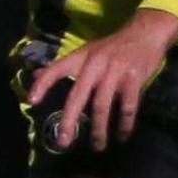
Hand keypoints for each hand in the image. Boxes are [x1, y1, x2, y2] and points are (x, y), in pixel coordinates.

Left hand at [24, 10, 177, 150]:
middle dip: (70, 120)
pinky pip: (127, 106)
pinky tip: (122, 135)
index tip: (31, 102)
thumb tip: (36, 75)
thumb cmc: (113, 46)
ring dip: (98, 129)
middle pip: (78, 95)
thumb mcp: (87, 51)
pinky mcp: (134, 78)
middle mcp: (95, 64)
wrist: (146, 32)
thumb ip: (63, 66)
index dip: (43, 84)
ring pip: (102, 105)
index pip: (57, 69)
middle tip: (64, 141)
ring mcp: (115, 71)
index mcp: (81, 57)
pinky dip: (125, 124)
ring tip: (97, 145)